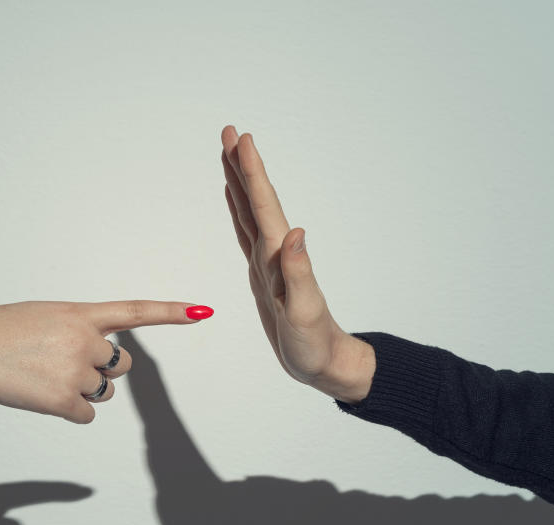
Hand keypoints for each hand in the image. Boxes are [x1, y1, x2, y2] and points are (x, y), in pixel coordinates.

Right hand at [0, 300, 207, 422]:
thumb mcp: (46, 316)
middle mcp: (85, 339)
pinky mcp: (62, 400)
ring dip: (80, 390)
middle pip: (120, 366)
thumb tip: (104, 365)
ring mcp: (74, 370)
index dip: (172, 312)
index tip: (204, 311)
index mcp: (80, 313)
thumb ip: (80, 330)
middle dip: (99, 369)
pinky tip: (38, 394)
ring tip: (41, 375)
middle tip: (57, 362)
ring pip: (102, 392)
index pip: (135, 312)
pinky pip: (86, 414)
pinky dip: (67, 410)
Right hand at [220, 125, 372, 402]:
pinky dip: (239, 211)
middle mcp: (274, 253)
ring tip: (228, 154)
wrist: (324, 363)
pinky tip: (234, 199)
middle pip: (255, 201)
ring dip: (239, 182)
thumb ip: (298, 273)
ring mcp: (267, 261)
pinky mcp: (263, 273)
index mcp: (281, 258)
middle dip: (241, 166)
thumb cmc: (315, 344)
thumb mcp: (304, 312)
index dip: (252, 174)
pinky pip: (246, 233)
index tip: (243, 140)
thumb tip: (295, 233)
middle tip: (229, 132)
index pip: (265, 207)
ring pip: (249, 212)